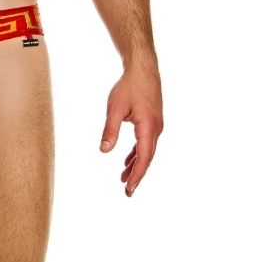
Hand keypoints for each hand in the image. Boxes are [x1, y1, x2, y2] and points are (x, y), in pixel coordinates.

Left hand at [100, 66, 163, 196]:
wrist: (143, 69)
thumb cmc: (129, 86)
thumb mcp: (115, 108)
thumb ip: (110, 130)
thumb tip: (104, 150)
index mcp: (148, 127)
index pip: (143, 157)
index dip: (137, 174)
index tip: (129, 188)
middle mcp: (156, 129)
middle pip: (147, 158)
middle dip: (137, 175)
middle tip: (128, 192)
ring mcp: (156, 125)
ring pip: (147, 151)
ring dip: (136, 165)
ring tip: (124, 179)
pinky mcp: (152, 122)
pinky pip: (145, 143)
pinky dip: (137, 154)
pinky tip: (128, 161)